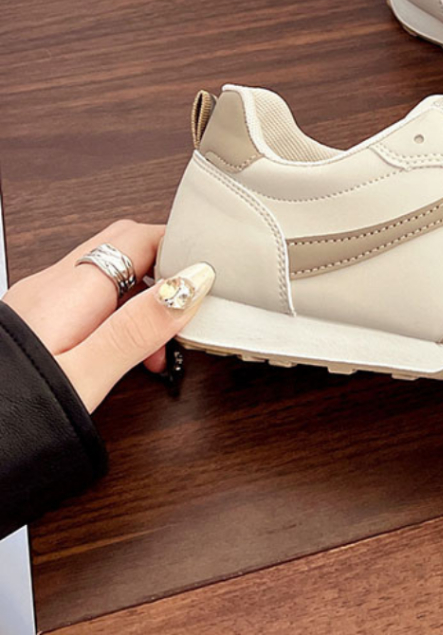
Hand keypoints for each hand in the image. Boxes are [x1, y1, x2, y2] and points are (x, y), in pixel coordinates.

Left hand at [4, 219, 213, 410]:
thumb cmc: (12, 417)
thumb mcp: (88, 374)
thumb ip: (141, 326)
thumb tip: (193, 281)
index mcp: (72, 290)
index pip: (141, 235)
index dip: (184, 247)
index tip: (213, 276)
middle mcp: (52, 285)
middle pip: (124, 249)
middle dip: (165, 273)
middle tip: (190, 311)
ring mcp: (38, 302)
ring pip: (107, 277)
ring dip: (142, 301)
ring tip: (157, 351)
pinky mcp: (31, 324)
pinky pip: (86, 302)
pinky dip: (116, 319)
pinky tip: (123, 357)